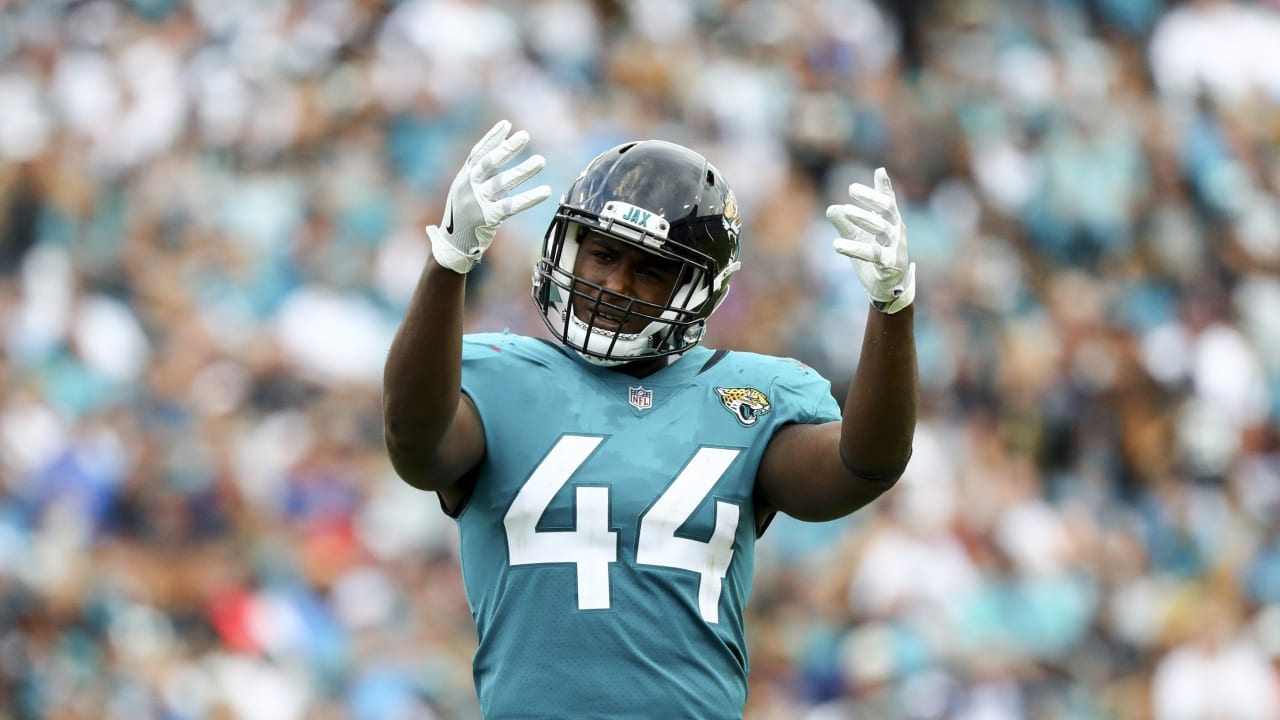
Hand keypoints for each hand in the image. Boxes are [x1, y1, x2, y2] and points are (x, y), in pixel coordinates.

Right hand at [426, 120, 551, 273]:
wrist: (453, 246)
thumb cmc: (464, 217)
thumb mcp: (467, 192)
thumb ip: (483, 176)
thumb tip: (503, 154)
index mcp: (463, 178)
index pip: (477, 153)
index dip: (492, 138)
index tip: (506, 124)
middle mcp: (468, 187)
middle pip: (489, 163)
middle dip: (507, 148)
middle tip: (525, 135)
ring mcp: (477, 203)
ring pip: (503, 183)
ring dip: (523, 171)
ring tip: (541, 161)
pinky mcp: (487, 219)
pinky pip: (511, 206)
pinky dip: (529, 198)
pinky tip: (545, 191)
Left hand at [826, 167, 915, 313]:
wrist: (888, 289)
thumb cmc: (875, 258)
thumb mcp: (859, 238)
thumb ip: (846, 223)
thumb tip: (831, 208)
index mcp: (891, 223)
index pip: (887, 202)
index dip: (882, 188)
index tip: (876, 173)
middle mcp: (896, 232)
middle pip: (886, 210)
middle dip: (870, 199)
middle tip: (851, 190)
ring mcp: (895, 248)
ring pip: (881, 229)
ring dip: (862, 218)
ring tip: (843, 211)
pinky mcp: (889, 265)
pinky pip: (873, 254)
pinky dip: (855, 248)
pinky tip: (837, 244)